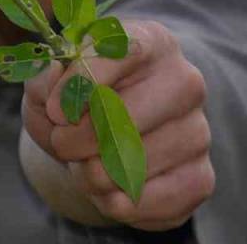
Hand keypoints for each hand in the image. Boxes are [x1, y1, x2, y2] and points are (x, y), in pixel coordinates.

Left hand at [23, 20, 213, 230]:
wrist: (103, 141)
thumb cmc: (77, 104)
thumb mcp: (50, 83)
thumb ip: (45, 80)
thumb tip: (58, 92)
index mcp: (151, 42)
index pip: (123, 52)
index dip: (82, 84)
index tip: (56, 111)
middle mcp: (185, 82)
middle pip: (125, 117)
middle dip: (77, 141)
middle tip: (63, 144)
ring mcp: (198, 131)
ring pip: (131, 166)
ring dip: (92, 177)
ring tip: (88, 165)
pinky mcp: (201, 177)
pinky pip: (150, 201)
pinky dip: (116, 204)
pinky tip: (111, 189)